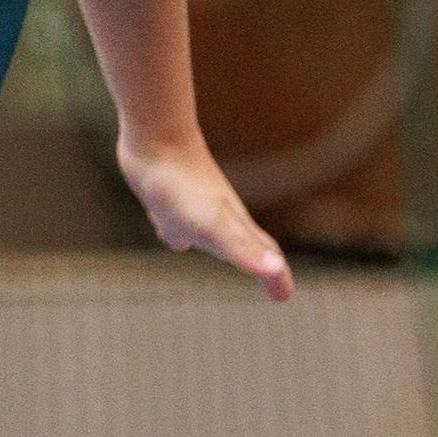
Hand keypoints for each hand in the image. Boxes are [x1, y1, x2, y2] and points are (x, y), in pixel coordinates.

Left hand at [116, 135, 292, 299]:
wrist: (153, 139)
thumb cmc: (182, 185)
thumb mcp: (211, 224)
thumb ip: (241, 247)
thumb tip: (275, 269)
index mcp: (234, 226)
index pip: (263, 254)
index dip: (276, 277)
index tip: (284, 298)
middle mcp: (219, 216)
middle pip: (246, 244)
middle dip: (259, 264)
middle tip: (271, 283)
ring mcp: (194, 206)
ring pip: (213, 234)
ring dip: (223, 249)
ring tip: (224, 258)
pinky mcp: (169, 198)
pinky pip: (182, 223)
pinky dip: (183, 235)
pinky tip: (173, 236)